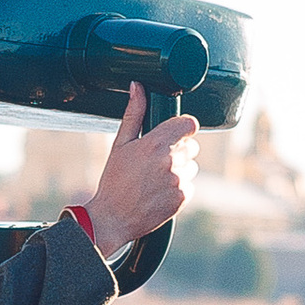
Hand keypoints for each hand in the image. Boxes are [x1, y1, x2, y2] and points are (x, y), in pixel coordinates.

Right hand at [87, 86, 199, 261]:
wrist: (112, 218)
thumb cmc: (114, 180)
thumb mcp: (119, 144)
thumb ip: (134, 113)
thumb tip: (137, 86)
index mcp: (156, 143)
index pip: (190, 124)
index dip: (182, 128)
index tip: (173, 134)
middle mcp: (171, 160)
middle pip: (191, 145)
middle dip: (177, 150)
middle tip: (155, 161)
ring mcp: (179, 180)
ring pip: (191, 166)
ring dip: (179, 169)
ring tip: (155, 178)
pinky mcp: (183, 197)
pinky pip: (190, 185)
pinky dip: (179, 187)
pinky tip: (159, 191)